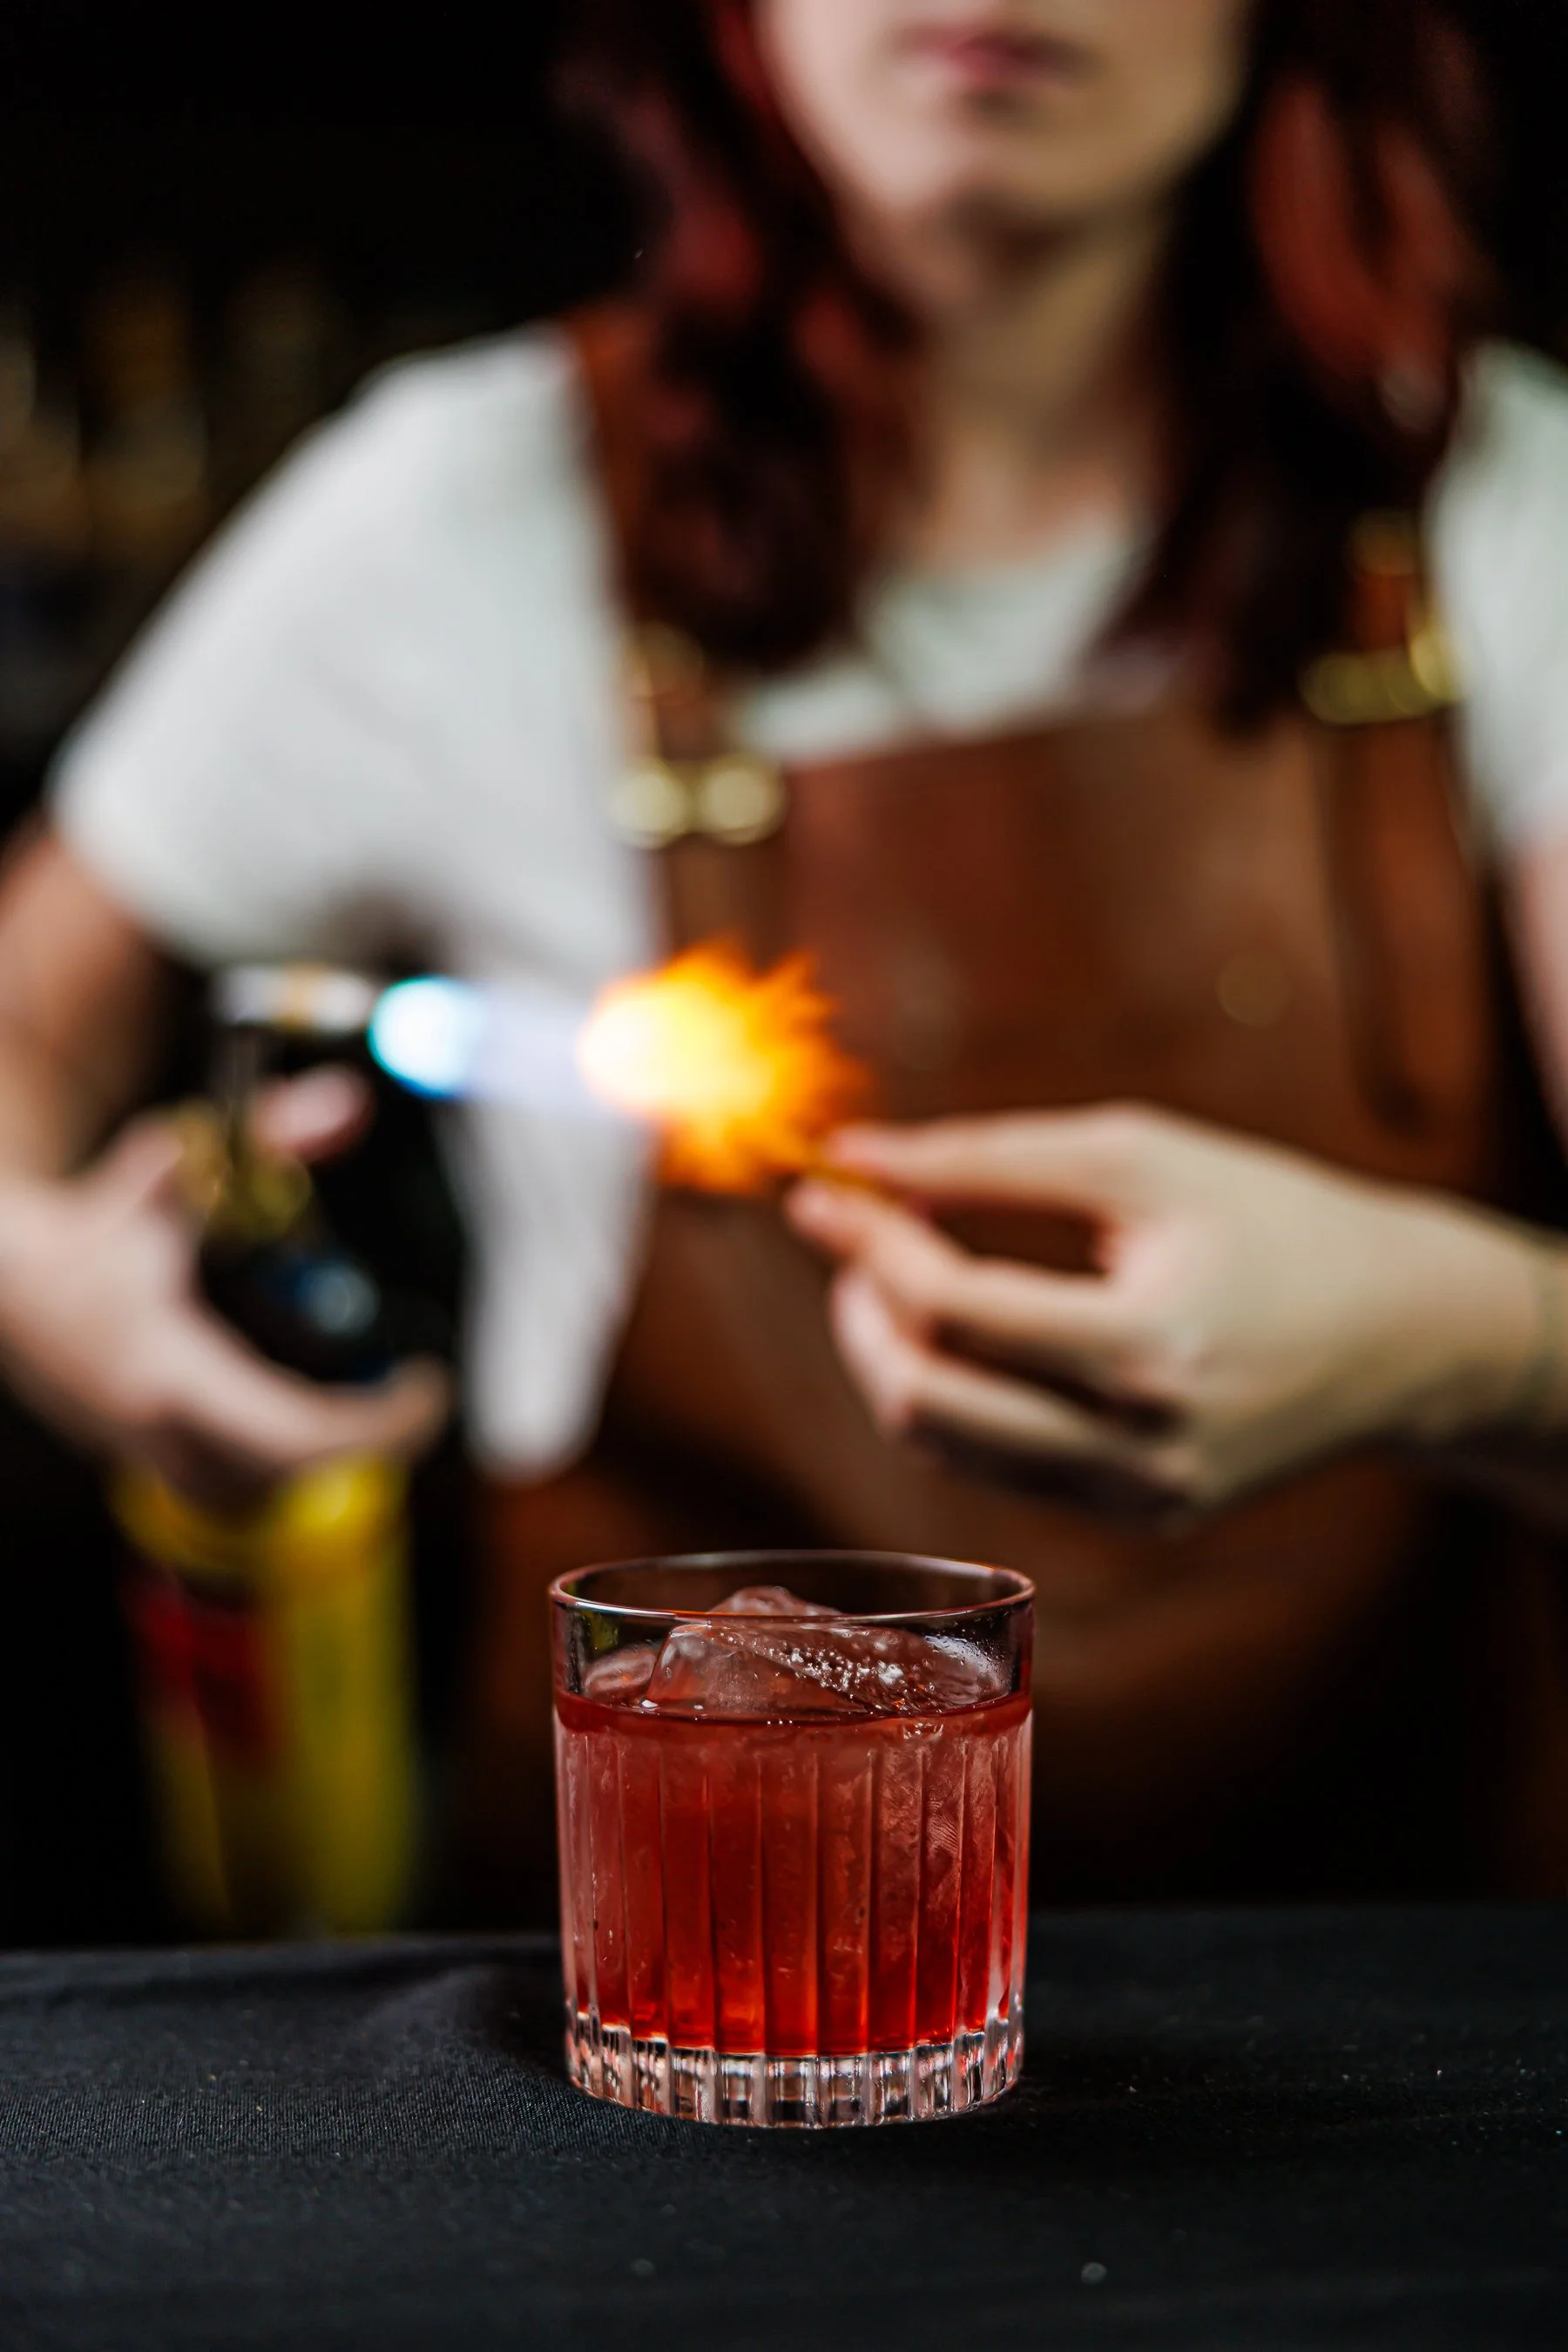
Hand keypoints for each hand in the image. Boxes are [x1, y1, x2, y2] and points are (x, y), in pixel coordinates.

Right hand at [0, 1066, 449, 1502]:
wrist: (4, 1287)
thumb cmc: (89, 1231)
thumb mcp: (172, 1172)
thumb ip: (267, 1136)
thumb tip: (349, 1103)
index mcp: (168, 1372)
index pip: (297, 1434)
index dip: (379, 1425)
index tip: (428, 1385)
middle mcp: (160, 1431)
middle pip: (296, 1475)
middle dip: (369, 1439)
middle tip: (413, 1392)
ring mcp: (151, 1457)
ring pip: (265, 1492)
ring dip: (327, 1454)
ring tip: (371, 1399)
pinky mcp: (149, 1463)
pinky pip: (237, 1491)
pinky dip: (284, 1463)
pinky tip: (312, 1419)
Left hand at [787, 1104, 1541, 1515]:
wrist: (1405, 1330)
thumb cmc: (1270, 1217)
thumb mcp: (1138, 1156)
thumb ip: (985, 1159)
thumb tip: (853, 1156)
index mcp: (1147, 1344)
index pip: (952, 1306)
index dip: (866, 1240)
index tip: (819, 1187)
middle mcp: (1140, 1445)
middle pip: (924, 1399)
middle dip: (858, 1312)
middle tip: (856, 1239)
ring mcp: (1138, 1498)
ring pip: (944, 1447)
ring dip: (891, 1359)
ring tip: (904, 1278)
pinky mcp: (1139, 1517)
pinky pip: (996, 1470)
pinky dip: (952, 1400)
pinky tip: (960, 1335)